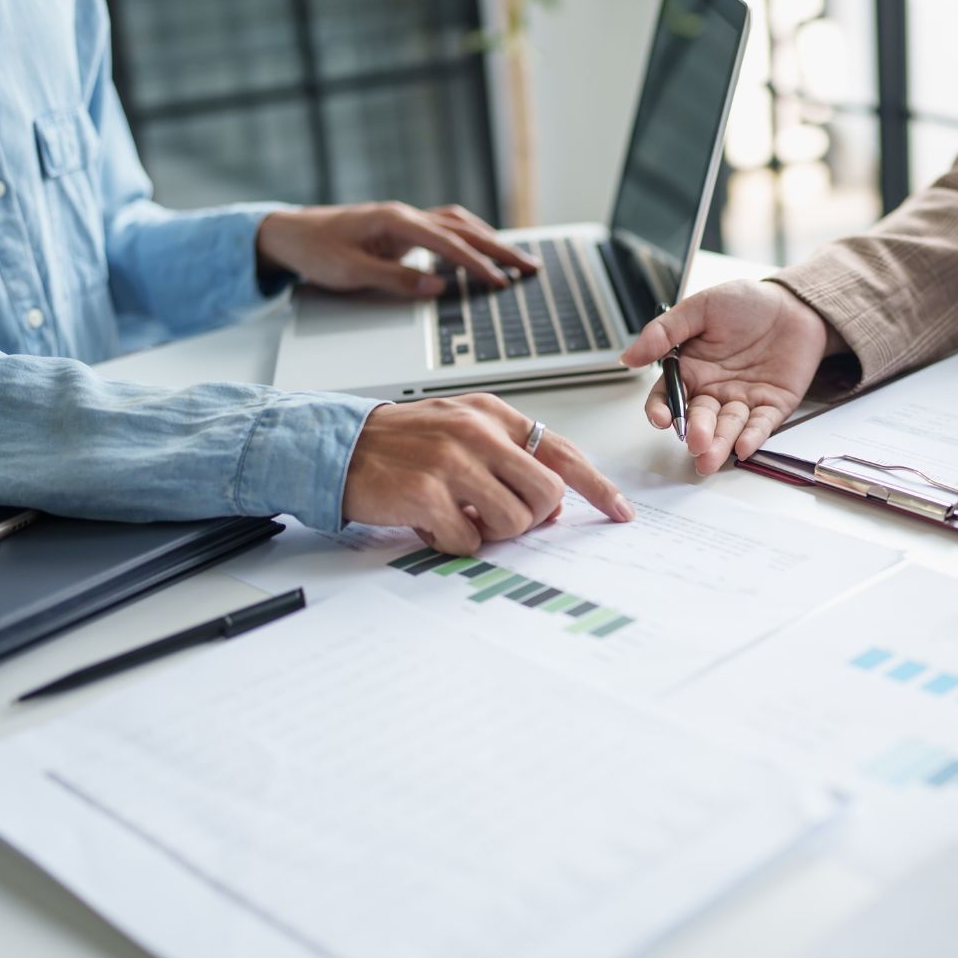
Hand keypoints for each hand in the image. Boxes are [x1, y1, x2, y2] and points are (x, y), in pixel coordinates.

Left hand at [256, 202, 537, 297]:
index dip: (476, 264)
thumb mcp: (349, 272)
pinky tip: (482, 250)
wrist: (288, 233)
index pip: (447, 243)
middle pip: (463, 229)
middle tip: (530, 267)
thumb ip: (395, 279)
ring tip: (516, 260)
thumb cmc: (314, 250)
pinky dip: (470, 238)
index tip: (500, 281)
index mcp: (394, 221)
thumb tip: (437, 286)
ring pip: (459, 225)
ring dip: (490, 240)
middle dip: (499, 248)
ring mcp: (405, 220)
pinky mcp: (402, 228)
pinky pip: (446, 229)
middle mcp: (405, 215)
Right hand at [341, 395, 633, 553]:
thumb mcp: (462, 431)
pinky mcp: (426, 493)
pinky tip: (430, 523)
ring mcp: (452, 461)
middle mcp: (477, 432)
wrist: (338, 446)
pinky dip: (453, 543)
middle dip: (531, 519)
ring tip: (458, 516)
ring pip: (514, 521)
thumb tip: (554, 503)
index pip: (563, 452)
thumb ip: (509, 457)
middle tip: (497, 517)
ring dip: (490, 532)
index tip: (620, 511)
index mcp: (493, 415)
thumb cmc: (403, 445)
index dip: (598, 487)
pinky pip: (468, 540)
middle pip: (547, 494)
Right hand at [619, 280, 836, 473]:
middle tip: (695, 441)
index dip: (662, 410)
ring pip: (728, 427)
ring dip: (719, 443)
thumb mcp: (700, 308)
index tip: (661, 418)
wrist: (793, 302)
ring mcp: (743, 400)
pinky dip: (753, 436)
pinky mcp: (773, 405)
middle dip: (697, 432)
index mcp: (692, 370)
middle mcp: (714, 390)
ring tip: (710, 457)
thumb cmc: (746, 303)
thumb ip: (664, 332)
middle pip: (699, 418)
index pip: (669, 397)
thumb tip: (629, 356)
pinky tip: (744, 447)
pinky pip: (762, 424)